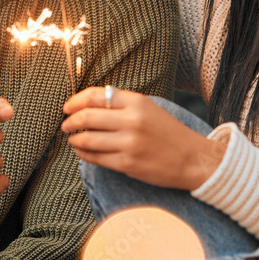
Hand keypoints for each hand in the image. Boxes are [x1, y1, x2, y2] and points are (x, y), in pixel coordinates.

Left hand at [61, 88, 225, 189]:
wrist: (192, 159)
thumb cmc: (168, 133)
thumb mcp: (149, 108)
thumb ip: (122, 103)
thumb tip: (89, 103)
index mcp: (137, 102)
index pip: (95, 96)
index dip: (75, 101)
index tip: (67, 107)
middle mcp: (131, 120)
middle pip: (87, 117)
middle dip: (70, 122)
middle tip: (66, 125)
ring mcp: (128, 143)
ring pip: (87, 139)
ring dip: (74, 139)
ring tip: (73, 140)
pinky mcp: (126, 163)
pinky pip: (94, 158)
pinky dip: (83, 154)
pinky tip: (82, 152)